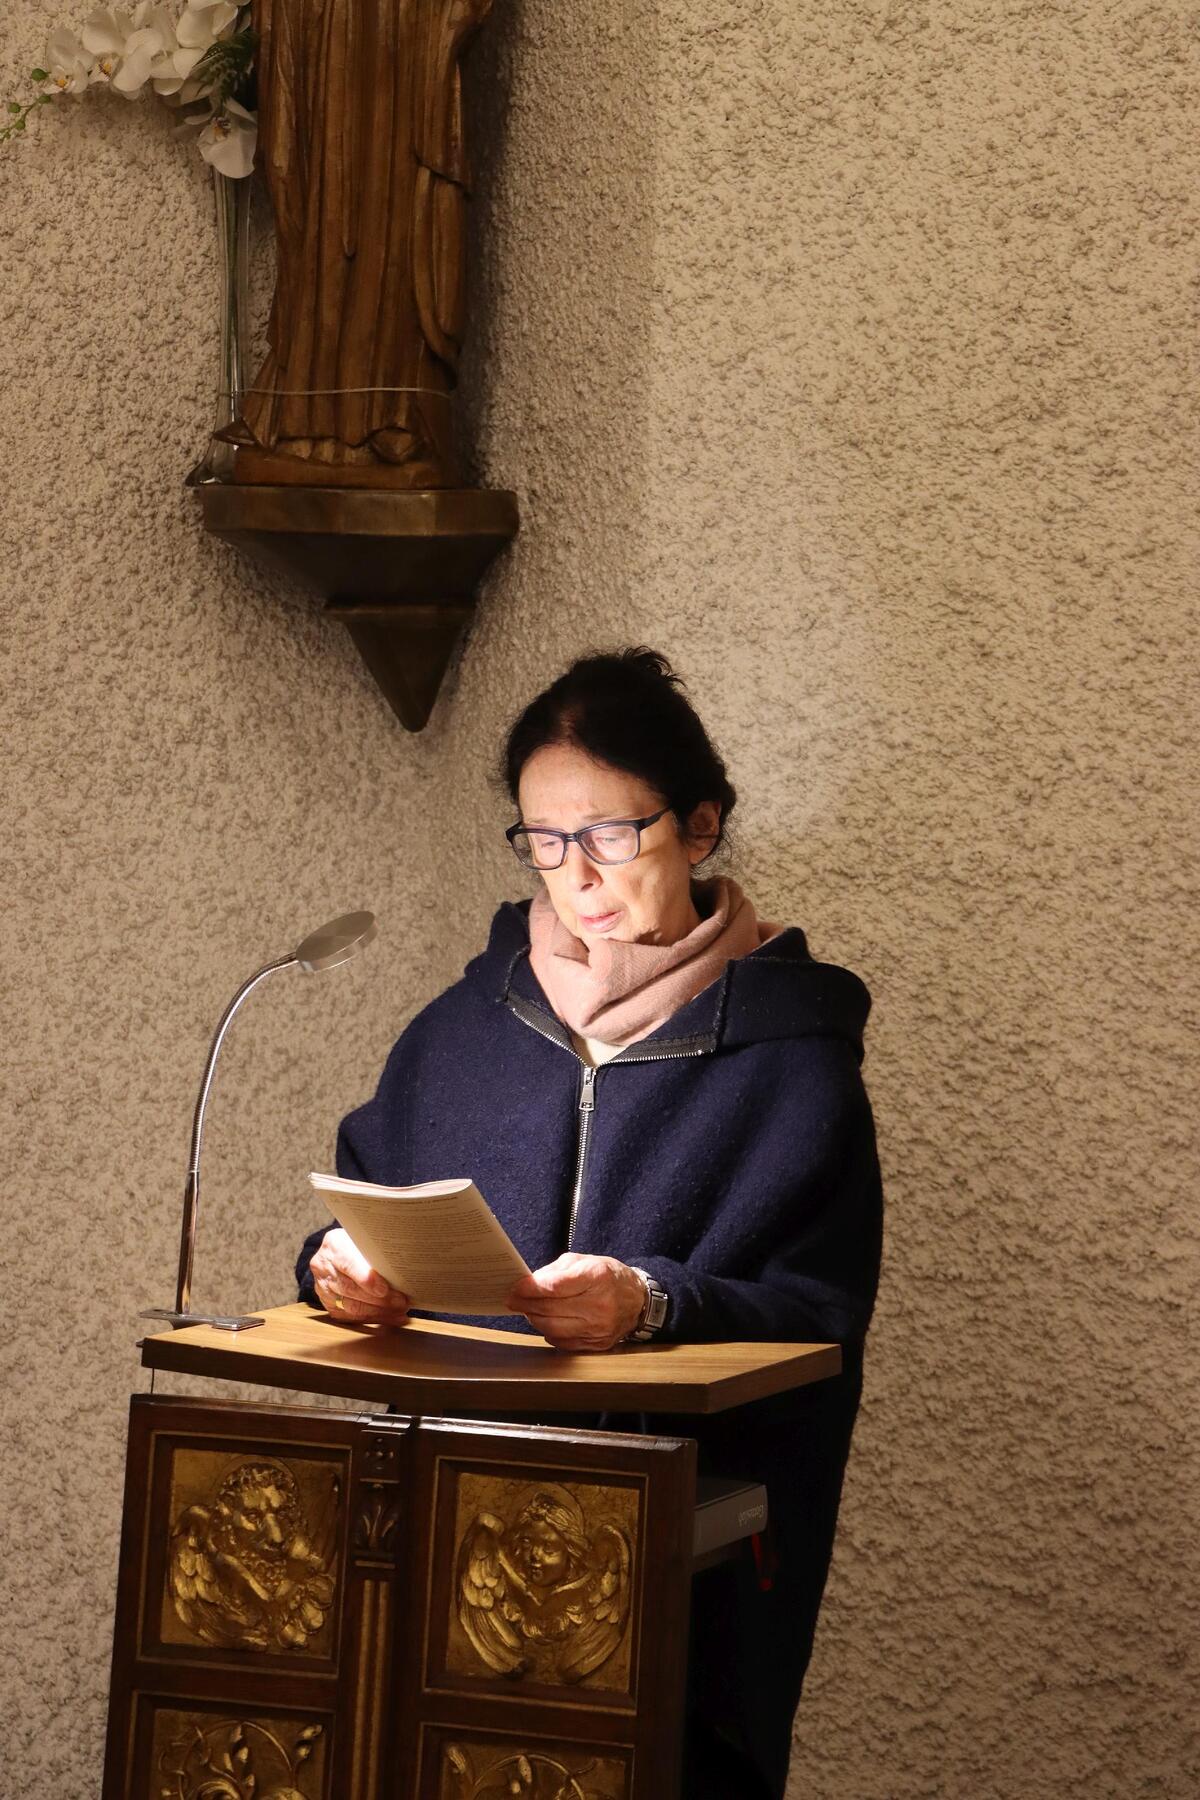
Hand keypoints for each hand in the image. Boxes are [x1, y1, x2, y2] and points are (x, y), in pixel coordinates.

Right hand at [309, 1228, 409, 1325]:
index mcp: (334, 1245)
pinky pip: (350, 1317)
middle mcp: (324, 1266)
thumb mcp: (367, 1239)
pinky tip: (390, 1317)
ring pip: (351, 1306)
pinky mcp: (327, 1302)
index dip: (367, 1279)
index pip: (348, 1264)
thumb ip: (378, 1250)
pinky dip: (372, 1319)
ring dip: (379, 1312)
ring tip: (400, 1311)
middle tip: (402, 1302)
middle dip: (379, 1299)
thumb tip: (402, 1268)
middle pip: (351, 1289)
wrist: (341, 1250)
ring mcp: (323, 1286)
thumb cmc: (360, 1243)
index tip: (384, 1289)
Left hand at [507, 1254, 647, 1351]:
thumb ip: (556, 1271)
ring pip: (553, 1328)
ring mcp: (599, 1328)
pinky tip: (545, 1322)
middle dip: (526, 1304)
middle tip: (512, 1299)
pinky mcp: (597, 1344)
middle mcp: (600, 1305)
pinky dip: (549, 1332)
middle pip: (551, 1309)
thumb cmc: (608, 1276)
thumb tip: (530, 1283)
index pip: (556, 1286)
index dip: (531, 1288)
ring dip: (534, 1319)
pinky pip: (562, 1342)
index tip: (515, 1287)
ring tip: (527, 1310)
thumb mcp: (585, 1261)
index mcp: (597, 1277)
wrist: (637, 1301)